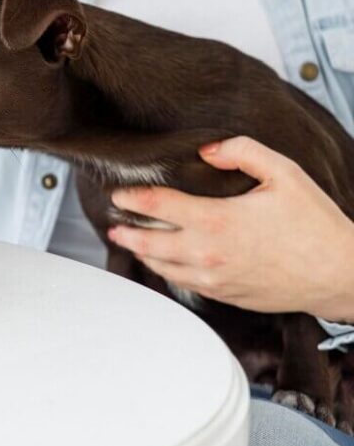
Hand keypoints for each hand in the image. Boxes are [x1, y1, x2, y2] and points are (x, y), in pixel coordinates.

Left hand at [107, 136, 353, 321]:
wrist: (339, 274)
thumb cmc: (315, 225)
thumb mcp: (285, 174)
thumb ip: (243, 152)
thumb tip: (207, 151)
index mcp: (217, 220)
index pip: (157, 206)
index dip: (131, 198)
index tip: (119, 194)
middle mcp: (208, 253)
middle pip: (148, 243)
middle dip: (125, 232)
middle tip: (113, 224)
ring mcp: (213, 278)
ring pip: (161, 267)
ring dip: (141, 254)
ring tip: (129, 242)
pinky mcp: (222, 295)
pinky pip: (182, 283)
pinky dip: (165, 271)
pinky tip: (163, 263)